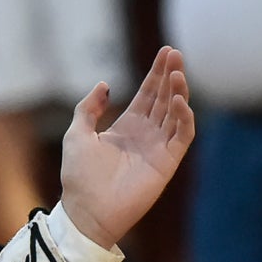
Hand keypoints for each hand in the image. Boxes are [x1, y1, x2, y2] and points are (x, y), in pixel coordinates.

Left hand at [58, 46, 195, 251]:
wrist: (85, 210)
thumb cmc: (78, 177)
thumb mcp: (76, 134)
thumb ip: (88, 108)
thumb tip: (104, 84)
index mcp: (126, 127)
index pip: (148, 94)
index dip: (157, 73)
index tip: (166, 51)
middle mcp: (146, 135)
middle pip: (164, 98)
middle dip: (171, 75)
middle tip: (176, 53)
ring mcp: (158, 148)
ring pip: (176, 113)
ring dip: (179, 92)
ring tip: (177, 73)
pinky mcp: (167, 163)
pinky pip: (182, 136)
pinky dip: (185, 118)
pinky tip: (180, 101)